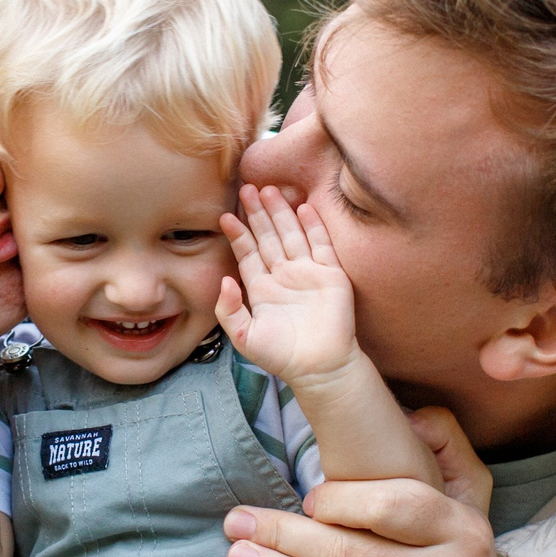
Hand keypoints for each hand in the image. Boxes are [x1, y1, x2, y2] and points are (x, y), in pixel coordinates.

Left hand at [214, 185, 357, 384]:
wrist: (319, 368)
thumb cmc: (282, 356)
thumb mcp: (245, 337)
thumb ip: (230, 310)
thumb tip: (224, 281)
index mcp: (263, 288)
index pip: (248, 254)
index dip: (238, 234)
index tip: (225, 215)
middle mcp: (284, 276)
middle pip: (268, 237)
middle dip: (257, 214)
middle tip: (247, 188)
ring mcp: (308, 273)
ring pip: (291, 235)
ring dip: (281, 212)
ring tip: (269, 189)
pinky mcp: (331, 275)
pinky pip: (322, 244)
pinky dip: (313, 226)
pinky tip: (303, 207)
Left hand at [226, 409, 520, 556]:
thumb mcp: (472, 502)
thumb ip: (447, 448)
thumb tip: (412, 416)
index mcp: (461, 529)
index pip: (392, 505)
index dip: (341, 500)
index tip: (305, 498)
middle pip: (348, 550)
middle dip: (282, 534)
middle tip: (237, 523)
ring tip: (237, 556)